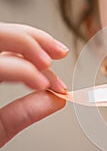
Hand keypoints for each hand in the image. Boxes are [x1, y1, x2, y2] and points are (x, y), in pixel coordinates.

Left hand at [0, 23, 67, 147]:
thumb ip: (20, 115)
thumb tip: (52, 100)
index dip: (27, 71)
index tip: (49, 88)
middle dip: (31, 42)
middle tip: (57, 55)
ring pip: (0, 35)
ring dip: (31, 42)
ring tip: (53, 53)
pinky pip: (0, 51)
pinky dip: (22, 52)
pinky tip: (37, 59)